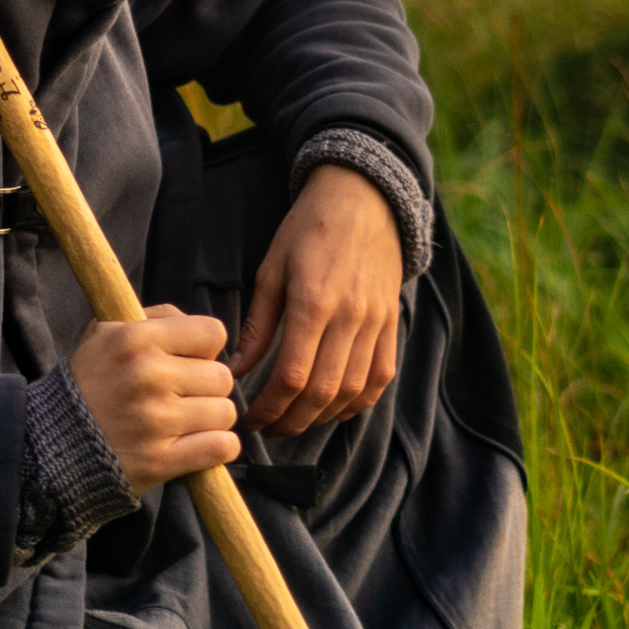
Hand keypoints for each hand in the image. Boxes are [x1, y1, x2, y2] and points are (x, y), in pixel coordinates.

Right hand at [69, 307, 238, 495]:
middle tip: (183, 397)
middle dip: (207, 388)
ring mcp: (157, 420)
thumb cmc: (87, 386)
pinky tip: (196, 444)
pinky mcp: (161, 459)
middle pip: (222, 376)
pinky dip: (216, 448)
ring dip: (211, 419)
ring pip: (225, 412)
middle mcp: (149, 375)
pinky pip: (222, 446)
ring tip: (185, 422)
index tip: (190, 362)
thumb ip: (155, 319)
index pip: (213, 334)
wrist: (51, 445)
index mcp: (136, 339)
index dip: (206, 349)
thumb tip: (197, 327)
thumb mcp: (106, 335)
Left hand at [234, 164, 403, 436]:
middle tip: (268, 429)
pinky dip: (358, 402)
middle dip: (292, 421)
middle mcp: (350, 317)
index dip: (270, 407)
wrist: (364, 199)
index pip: (293, 375)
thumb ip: (258, 325)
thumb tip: (236, 369)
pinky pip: (381, 376)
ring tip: (295, 422)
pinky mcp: (392, 323)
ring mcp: (376, 322)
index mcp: (314, 301)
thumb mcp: (271, 269)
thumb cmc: (309, 229)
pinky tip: (335, 409)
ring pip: (352, 391)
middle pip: (323, 392)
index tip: (251, 418)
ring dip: (322, 417)